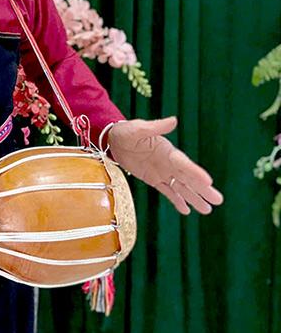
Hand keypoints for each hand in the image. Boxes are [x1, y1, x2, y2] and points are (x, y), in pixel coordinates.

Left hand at [107, 116, 223, 214]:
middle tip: (218, 200)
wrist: (113, 139)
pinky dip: (176, 201)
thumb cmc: (126, 130)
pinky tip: (187, 211)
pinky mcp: (153, 179)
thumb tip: (173, 120)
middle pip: (188, 179)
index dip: (196, 173)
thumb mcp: (138, 128)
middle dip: (203, 190)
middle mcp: (168, 163)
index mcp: (167, 151)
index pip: (184, 164)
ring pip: (181, 188)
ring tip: (208, 210)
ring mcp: (162, 172)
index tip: (209, 182)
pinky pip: (167, 192)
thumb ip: (156, 127)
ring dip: (194, 198)